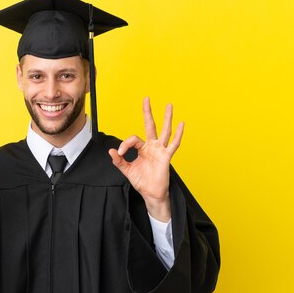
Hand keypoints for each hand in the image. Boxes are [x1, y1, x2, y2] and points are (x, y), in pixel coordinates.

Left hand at [108, 98, 183, 221]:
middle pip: (150, 126)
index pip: (133, 139)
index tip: (121, 154)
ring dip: (166, 118)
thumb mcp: (127, 170)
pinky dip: (178, 134)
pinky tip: (181, 124)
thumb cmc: (142, 181)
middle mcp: (152, 146)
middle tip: (146, 98)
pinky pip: (174, 144)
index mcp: (143, 149)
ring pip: (164, 131)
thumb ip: (119, 160)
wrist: (151, 193)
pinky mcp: (166, 157)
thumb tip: (111, 151)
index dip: (125, 144)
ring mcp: (160, 150)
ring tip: (169, 105)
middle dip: (148, 112)